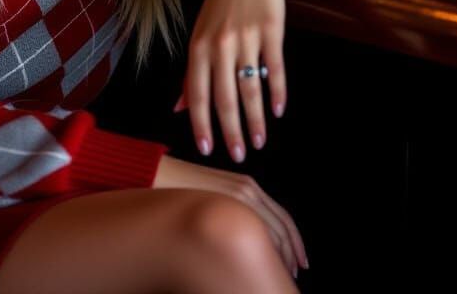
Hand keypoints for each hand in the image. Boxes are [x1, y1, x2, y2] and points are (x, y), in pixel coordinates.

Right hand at [153, 153, 307, 276]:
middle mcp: (248, 191)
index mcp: (248, 186)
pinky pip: (252, 237)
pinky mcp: (225, 209)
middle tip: (294, 275)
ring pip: (272, 236)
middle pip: (283, 229)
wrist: (157, 177)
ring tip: (278, 278)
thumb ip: (235, 209)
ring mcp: (237, 200)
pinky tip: (258, 271)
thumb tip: (251, 238)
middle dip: (292, 254)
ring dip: (280, 259)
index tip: (299, 261)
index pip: (283, 218)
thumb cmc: (183, 189)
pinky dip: (262, 256)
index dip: (294, 242)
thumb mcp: (216, 195)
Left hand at [175, 0, 286, 163]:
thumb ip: (191, 74)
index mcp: (198, 47)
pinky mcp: (271, 31)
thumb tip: (179, 109)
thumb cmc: (218, 7)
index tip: (207, 149)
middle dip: (231, 130)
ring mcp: (246, 38)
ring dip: (256, 118)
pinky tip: (277, 110)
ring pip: (251, 88)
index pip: (198, 94)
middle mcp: (219, 45)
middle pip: (225, 97)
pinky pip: (275, 69)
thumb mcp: (199, 36)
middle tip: (238, 155)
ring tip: (259, 141)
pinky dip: (277, 92)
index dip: (201, 124)